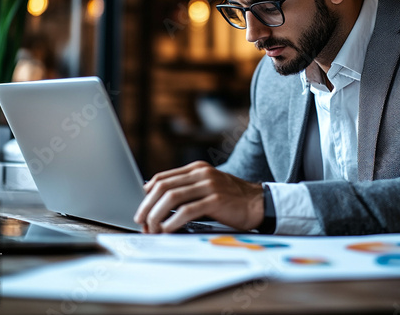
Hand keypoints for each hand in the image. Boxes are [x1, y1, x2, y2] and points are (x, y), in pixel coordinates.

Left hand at [133, 161, 263, 232]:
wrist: (258, 203)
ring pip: (172, 197)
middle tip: (142, 223)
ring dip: (157, 215)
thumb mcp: (206, 187)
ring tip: (153, 229)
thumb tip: (157, 202)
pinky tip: (168, 230)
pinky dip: (173, 221)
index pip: (162, 178)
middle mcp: (201, 173)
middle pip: (163, 187)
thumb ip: (186, 189)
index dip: (146, 195)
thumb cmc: (230, 199)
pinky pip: (187, 210)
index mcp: (196, 168)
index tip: (141, 211)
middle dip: (147, 207)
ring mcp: (209, 185)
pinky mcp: (216, 200)